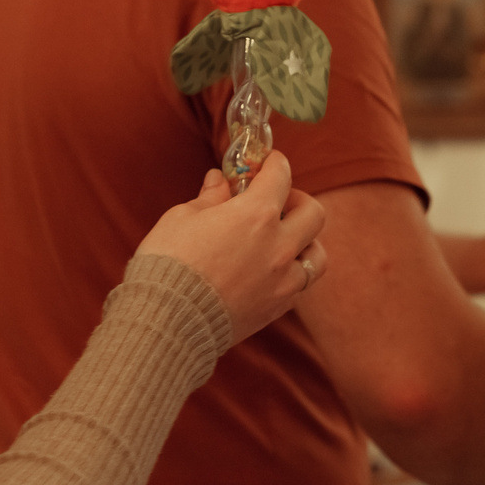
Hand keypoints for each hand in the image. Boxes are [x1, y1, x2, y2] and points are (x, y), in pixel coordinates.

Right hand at [135, 152, 328, 344]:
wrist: (167, 322)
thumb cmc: (167, 264)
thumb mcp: (181, 218)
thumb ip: (209, 198)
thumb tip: (219, 181)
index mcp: (255, 215)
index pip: (281, 176)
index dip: (275, 163)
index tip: (269, 162)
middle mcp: (278, 246)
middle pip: (314, 213)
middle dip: (297, 200)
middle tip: (276, 203)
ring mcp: (282, 281)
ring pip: (317, 255)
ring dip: (305, 241)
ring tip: (282, 241)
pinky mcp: (277, 308)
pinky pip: (300, 286)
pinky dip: (292, 273)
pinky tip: (271, 271)